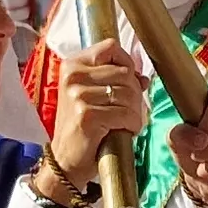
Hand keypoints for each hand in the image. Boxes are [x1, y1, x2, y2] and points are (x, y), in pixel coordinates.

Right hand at [43, 42, 146, 184]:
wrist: (65, 159)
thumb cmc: (82, 127)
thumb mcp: (92, 95)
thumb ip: (115, 80)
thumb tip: (142, 77)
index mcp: (72, 65)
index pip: (111, 48)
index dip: (127, 64)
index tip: (127, 83)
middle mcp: (73, 76)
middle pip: (125, 73)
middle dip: (134, 95)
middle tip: (127, 112)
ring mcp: (78, 95)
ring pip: (129, 94)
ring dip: (134, 112)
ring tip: (124, 123)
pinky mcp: (87, 115)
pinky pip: (125, 114)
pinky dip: (132, 125)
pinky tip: (123, 132)